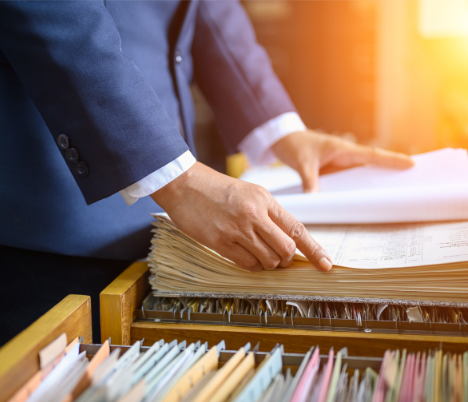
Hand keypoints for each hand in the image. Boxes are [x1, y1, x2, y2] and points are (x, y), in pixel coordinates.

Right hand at [151, 162, 331, 271]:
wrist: (184, 184)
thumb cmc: (215, 189)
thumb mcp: (248, 193)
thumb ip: (267, 214)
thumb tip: (286, 240)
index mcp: (264, 200)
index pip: (297, 229)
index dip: (314, 250)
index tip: (327, 265)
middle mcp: (254, 214)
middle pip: (286, 249)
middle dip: (286, 260)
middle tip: (278, 259)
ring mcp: (237, 229)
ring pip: (268, 260)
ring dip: (267, 264)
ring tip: (257, 254)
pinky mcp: (220, 241)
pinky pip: (246, 263)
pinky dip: (251, 265)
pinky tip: (242, 255)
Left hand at [271, 130, 414, 192]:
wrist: (283, 140)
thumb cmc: (294, 145)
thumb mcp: (302, 163)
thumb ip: (309, 181)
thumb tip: (314, 199)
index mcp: (342, 149)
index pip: (371, 155)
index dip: (391, 160)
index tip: (411, 164)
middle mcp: (345, 157)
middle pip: (373, 166)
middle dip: (391, 174)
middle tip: (412, 185)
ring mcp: (340, 166)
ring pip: (362, 176)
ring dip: (374, 185)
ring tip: (394, 198)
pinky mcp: (333, 173)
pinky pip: (348, 183)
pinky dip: (356, 191)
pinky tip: (362, 203)